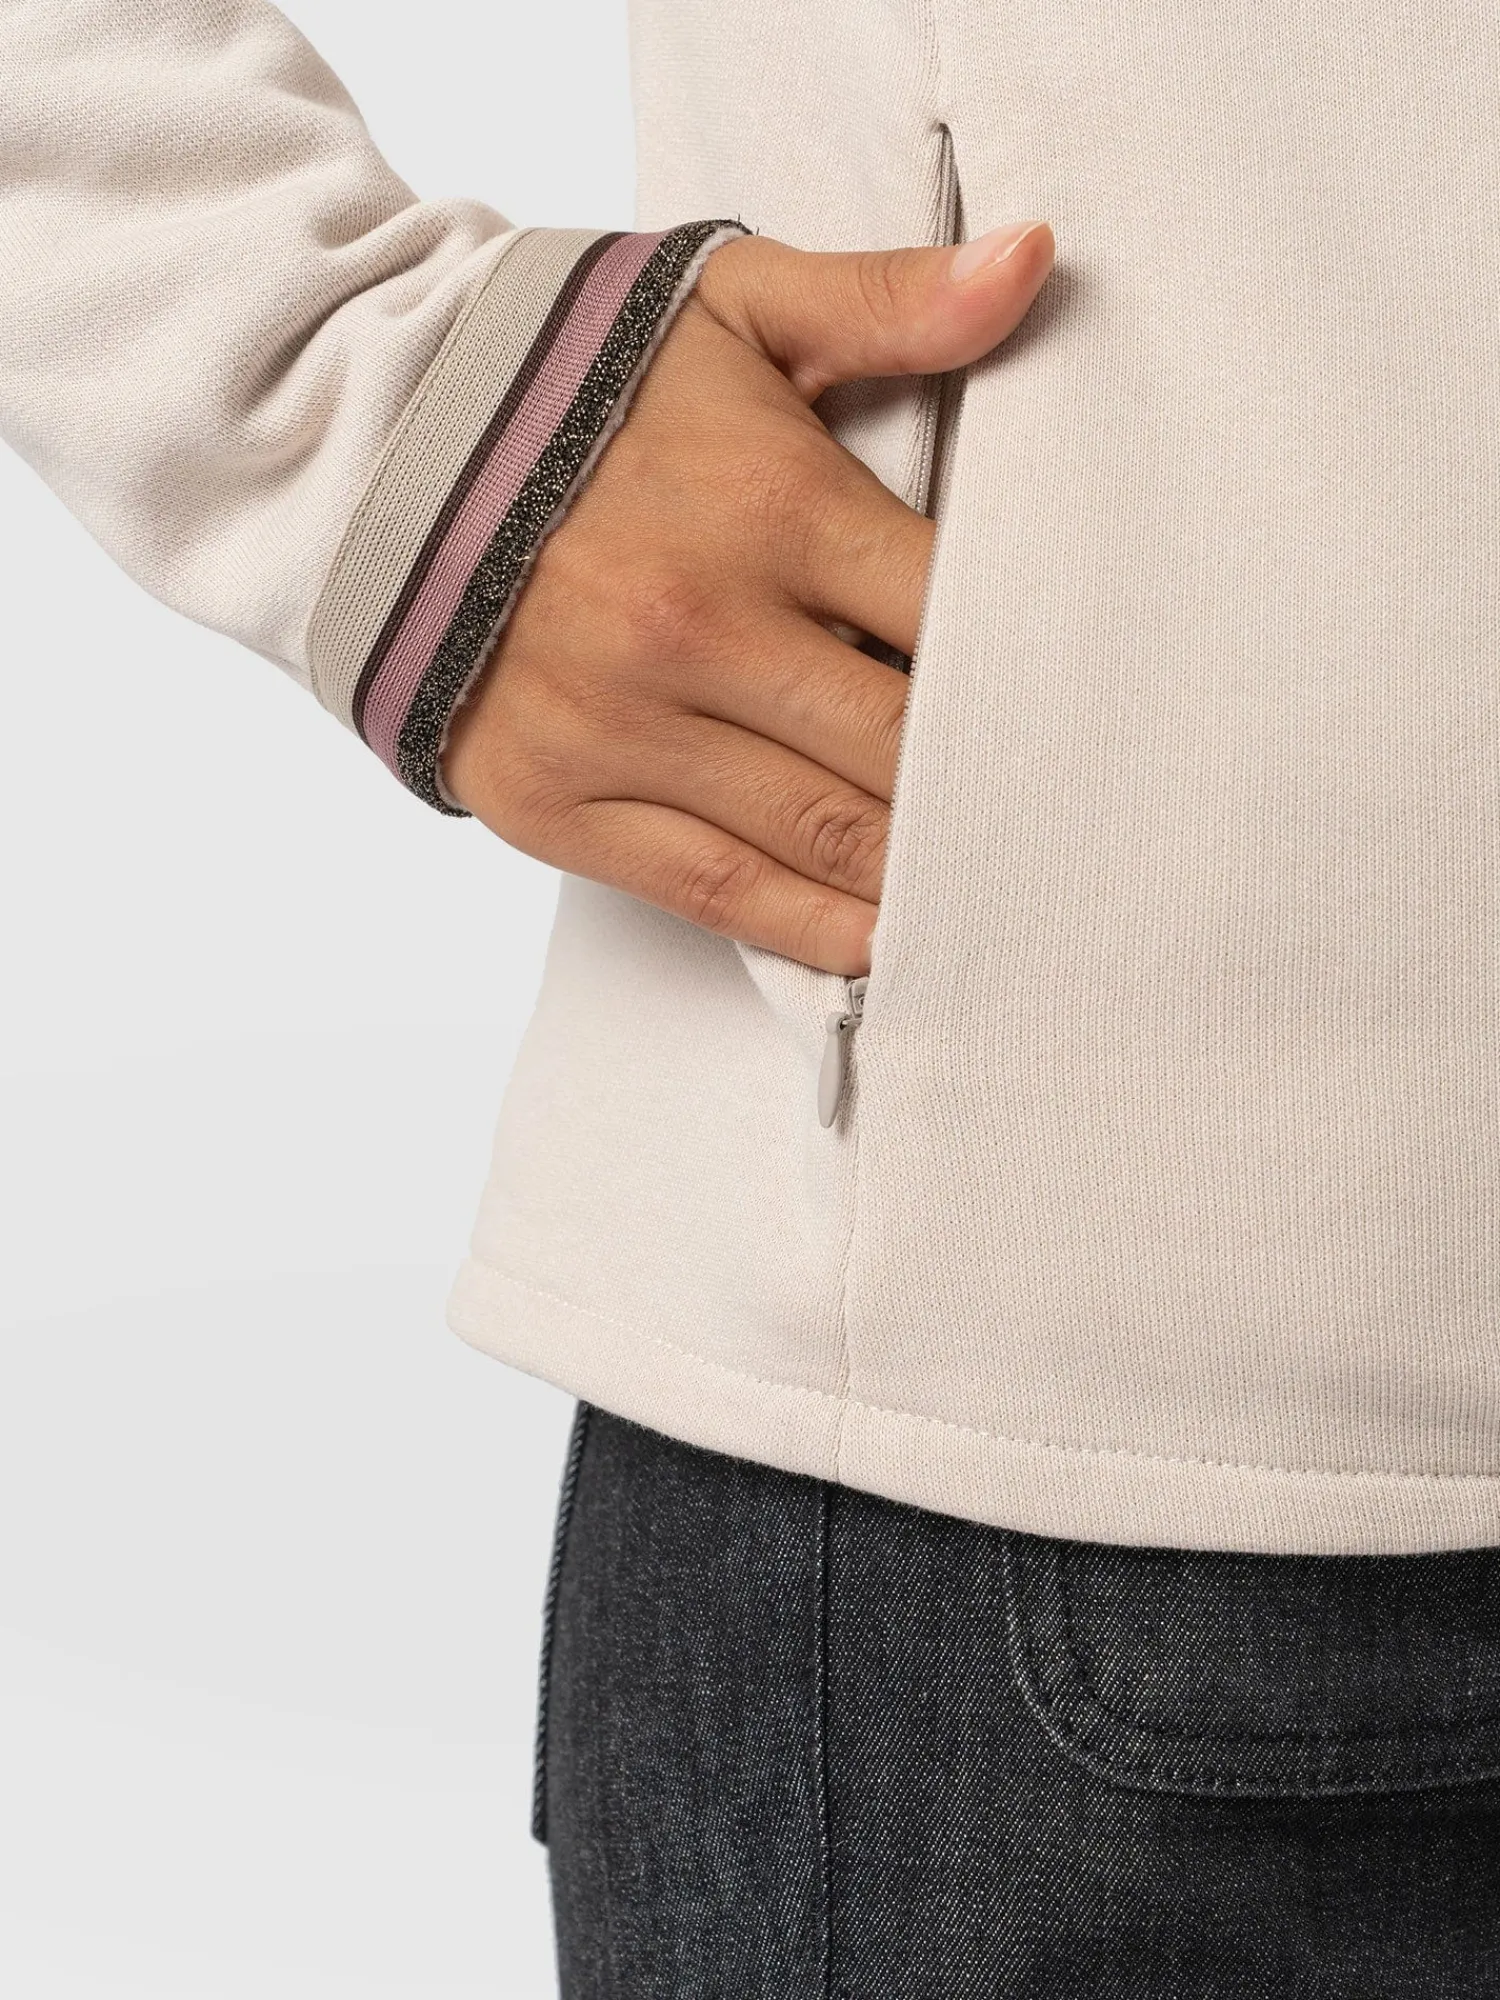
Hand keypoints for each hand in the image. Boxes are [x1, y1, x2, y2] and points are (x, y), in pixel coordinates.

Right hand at [442, 221, 1054, 974]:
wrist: (372, 453)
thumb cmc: (581, 389)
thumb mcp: (734, 310)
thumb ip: (889, 301)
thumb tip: (1037, 261)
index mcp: (766, 506)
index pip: (950, 620)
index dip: (1037, 676)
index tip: (1101, 712)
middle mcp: (697, 628)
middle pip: (904, 750)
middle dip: (996, 793)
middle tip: (1078, 829)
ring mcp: (622, 728)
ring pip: (825, 838)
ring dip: (926, 876)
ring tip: (1009, 897)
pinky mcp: (559, 804)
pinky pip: (718, 893)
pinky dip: (816, 932)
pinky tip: (886, 941)